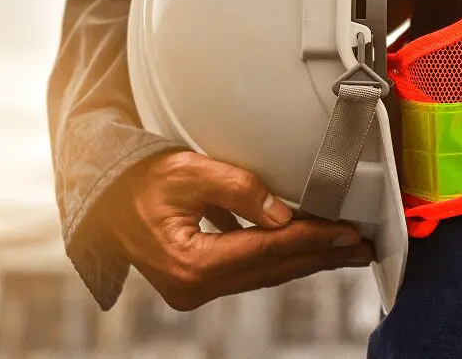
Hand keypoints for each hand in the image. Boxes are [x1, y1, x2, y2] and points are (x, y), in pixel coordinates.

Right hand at [100, 151, 374, 310]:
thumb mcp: (187, 171)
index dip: (312, 240)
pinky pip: (246, 271)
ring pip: (262, 274)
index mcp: (190, 263)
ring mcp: (192, 289)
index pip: (267, 251)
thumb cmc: (135, 180)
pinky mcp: (194, 282)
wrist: (100, 196)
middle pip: (271, 270)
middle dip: (319, 256)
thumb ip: (237, 188)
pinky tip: (302, 247)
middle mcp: (192, 286)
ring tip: (343, 249)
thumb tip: (282, 214)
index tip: (348, 232)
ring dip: (304, 260)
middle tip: (361, 246)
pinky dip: (277, 257)